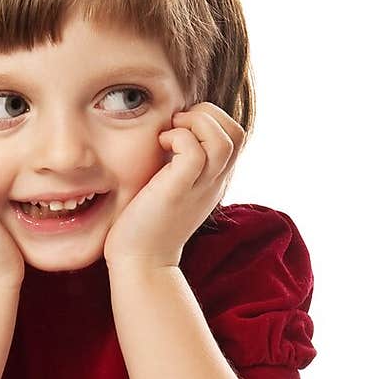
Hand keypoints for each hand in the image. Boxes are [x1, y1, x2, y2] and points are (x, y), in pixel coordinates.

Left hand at [102, 103, 245, 270]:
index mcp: (215, 180)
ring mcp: (200, 187)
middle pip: (237, 132)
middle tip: (176, 126)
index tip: (180, 128)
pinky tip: (159, 148)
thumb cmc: (147, 225)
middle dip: (207, 115)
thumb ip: (179, 162)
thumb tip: (170, 129)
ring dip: (195, 124)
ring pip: (224, 139)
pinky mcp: (179, 191)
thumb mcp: (172, 187)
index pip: (234, 135)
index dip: (211, 119)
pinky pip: (194, 151)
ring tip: (169, 136)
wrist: (140, 263)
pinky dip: (177, 138)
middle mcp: (215, 182)